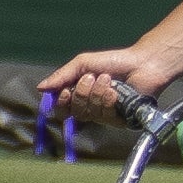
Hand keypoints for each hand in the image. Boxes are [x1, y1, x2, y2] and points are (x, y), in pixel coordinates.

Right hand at [31, 48, 174, 135]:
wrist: (141, 64)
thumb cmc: (114, 61)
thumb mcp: (83, 64)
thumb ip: (62, 75)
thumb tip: (40, 88)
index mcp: (80, 95)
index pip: (62, 109)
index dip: (62, 102)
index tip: (66, 90)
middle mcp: (91, 108)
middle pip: (75, 112)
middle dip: (82, 93)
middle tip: (93, 77)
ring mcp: (105, 116)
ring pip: (90, 114)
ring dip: (97, 94)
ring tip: (108, 80)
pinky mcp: (120, 121)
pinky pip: (106, 118)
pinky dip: (108, 102)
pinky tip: (115, 92)